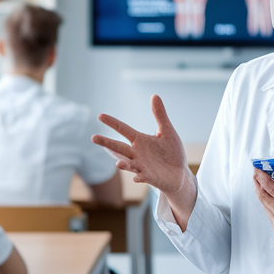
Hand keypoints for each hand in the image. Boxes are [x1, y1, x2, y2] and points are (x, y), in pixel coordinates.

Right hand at [93, 95, 194, 215]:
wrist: (180, 174)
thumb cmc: (172, 153)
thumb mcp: (167, 131)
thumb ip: (160, 115)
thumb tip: (154, 95)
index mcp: (140, 140)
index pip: (123, 129)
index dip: (112, 123)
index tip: (100, 116)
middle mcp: (137, 153)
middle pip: (119, 147)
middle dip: (107, 143)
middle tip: (93, 137)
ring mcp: (141, 166)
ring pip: (128, 164)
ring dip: (122, 163)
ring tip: (118, 164)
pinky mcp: (149, 177)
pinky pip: (142, 177)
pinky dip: (139, 177)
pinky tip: (137, 178)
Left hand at [253, 166, 273, 253]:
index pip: (269, 186)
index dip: (261, 175)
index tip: (258, 167)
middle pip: (262, 195)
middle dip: (257, 182)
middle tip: (257, 173)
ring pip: (264, 205)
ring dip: (262, 192)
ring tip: (265, 183)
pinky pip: (269, 214)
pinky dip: (268, 203)